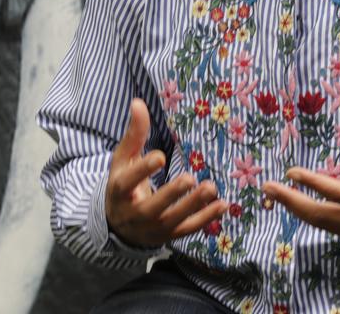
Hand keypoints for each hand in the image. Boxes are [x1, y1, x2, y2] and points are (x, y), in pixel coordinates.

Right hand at [105, 98, 226, 247]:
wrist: (117, 225)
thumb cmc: (123, 183)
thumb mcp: (124, 158)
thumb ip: (134, 133)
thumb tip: (138, 102)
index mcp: (120, 191)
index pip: (130, 182)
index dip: (144, 170)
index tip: (160, 156)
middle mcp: (135, 214)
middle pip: (153, 207)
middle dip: (171, 194)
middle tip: (189, 178)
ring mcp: (153, 228)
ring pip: (174, 220)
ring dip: (193, 206)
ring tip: (211, 187)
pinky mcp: (169, 236)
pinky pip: (188, 229)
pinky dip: (206, 219)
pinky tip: (222, 205)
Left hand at [262, 103, 339, 255]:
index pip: (334, 191)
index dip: (311, 182)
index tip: (291, 172)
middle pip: (319, 215)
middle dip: (291, 202)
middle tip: (268, 189)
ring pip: (323, 224)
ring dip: (299, 210)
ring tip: (279, 197)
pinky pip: (333, 229)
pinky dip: (314, 218)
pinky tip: (305, 209)